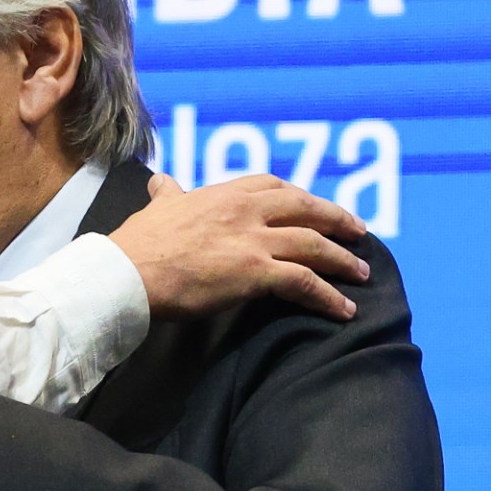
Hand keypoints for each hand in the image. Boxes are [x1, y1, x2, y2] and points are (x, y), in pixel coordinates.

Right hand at [109, 172, 370, 321]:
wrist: (127, 273)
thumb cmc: (138, 244)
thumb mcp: (157, 207)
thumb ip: (167, 193)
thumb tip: (160, 181)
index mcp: (222, 194)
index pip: (273, 186)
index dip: (300, 196)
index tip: (315, 205)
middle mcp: (244, 211)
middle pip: (304, 208)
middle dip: (336, 220)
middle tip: (359, 233)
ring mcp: (252, 241)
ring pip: (312, 244)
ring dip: (342, 260)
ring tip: (362, 273)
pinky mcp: (255, 273)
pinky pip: (304, 282)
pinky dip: (328, 295)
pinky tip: (343, 309)